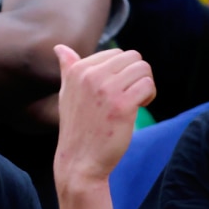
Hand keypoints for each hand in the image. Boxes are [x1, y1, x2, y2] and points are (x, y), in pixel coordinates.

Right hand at [53, 46, 155, 188]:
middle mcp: (90, 75)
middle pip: (132, 57)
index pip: (115, 53)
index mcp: (77, 70)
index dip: (123, 71)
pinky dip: (149, 95)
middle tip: (130, 94)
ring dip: (145, 84)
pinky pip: (147, 85)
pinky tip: (139, 108)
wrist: (80, 160)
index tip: (116, 89)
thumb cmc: (77, 127)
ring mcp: (105, 90)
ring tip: (135, 101)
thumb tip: (60, 47)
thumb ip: (67, 68)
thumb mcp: (66, 93)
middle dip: (137, 75)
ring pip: (143, 68)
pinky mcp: (122, 106)